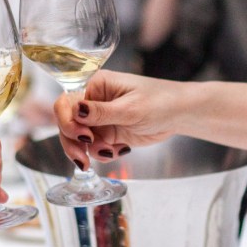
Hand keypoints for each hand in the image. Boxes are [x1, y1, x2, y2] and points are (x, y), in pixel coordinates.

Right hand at [55, 71, 180, 167]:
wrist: (179, 113)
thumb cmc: (160, 101)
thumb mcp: (131, 108)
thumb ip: (102, 112)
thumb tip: (76, 110)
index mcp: (96, 86)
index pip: (67, 104)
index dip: (68, 123)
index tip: (84, 137)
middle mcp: (93, 101)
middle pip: (68, 124)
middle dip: (74, 144)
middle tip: (83, 160)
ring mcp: (100, 119)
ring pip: (79, 140)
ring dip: (90, 151)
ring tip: (110, 152)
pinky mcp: (108, 133)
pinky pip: (94, 148)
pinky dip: (103, 154)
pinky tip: (120, 150)